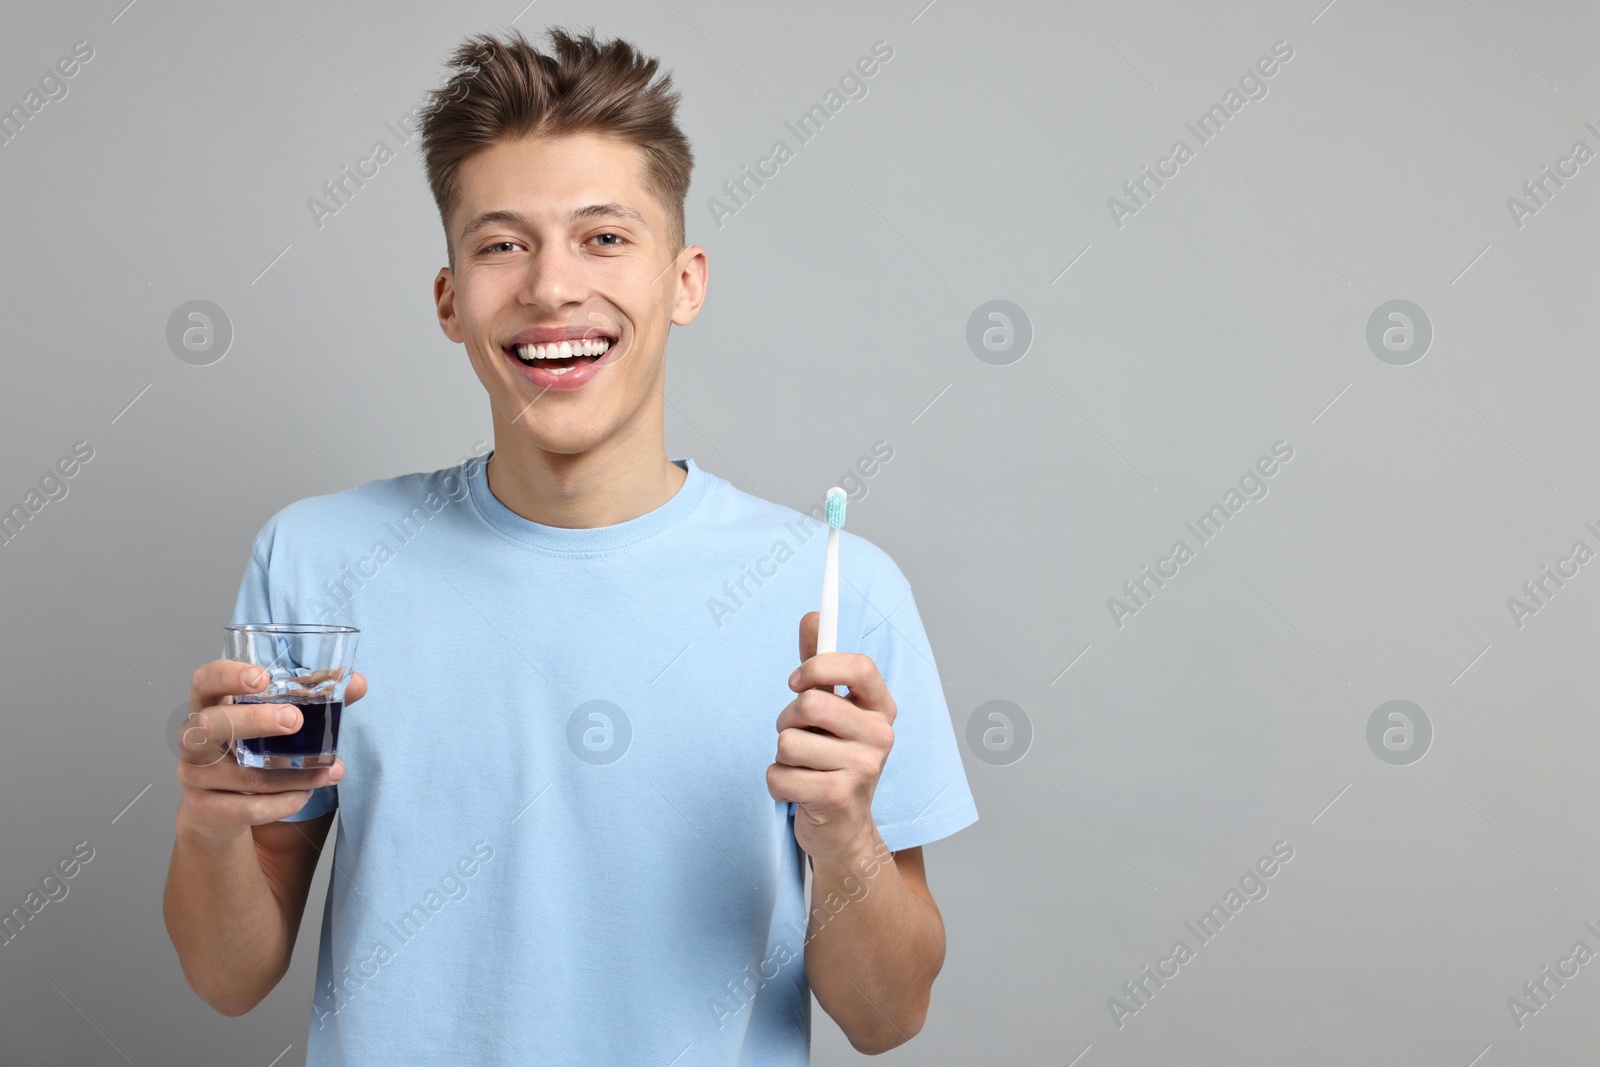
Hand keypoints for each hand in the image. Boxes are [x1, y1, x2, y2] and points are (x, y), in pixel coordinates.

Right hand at [173, 660, 367, 843]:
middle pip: (209, 725)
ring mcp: (192, 775)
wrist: (219, 810)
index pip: (204, 681)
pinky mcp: (202, 810)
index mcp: (209, 705)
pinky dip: (282, 803)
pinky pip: (246, 808)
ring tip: (328, 771)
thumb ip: (315, 698)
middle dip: (253, 721)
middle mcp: (193, 739)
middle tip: (295, 720)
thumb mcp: (277, 720)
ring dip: (292, 774)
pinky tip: (303, 795)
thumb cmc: (251, 751)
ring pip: (244, 775)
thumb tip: (357, 682)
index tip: (261, 677)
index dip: (227, 676)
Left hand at [766, 612, 895, 866]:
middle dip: (788, 719)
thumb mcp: (831, 709)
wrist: (844, 828)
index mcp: (881, 708)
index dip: (820, 666)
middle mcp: (881, 736)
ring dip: (781, 756)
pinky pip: (778, 775)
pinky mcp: (838, 797)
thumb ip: (820, 664)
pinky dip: (777, 784)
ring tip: (803, 767)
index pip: (859, 666)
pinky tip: (799, 791)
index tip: (797, 681)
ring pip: (787, 741)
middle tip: (799, 736)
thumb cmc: (832, 757)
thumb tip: (813, 616)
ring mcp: (863, 768)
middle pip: (811, 703)